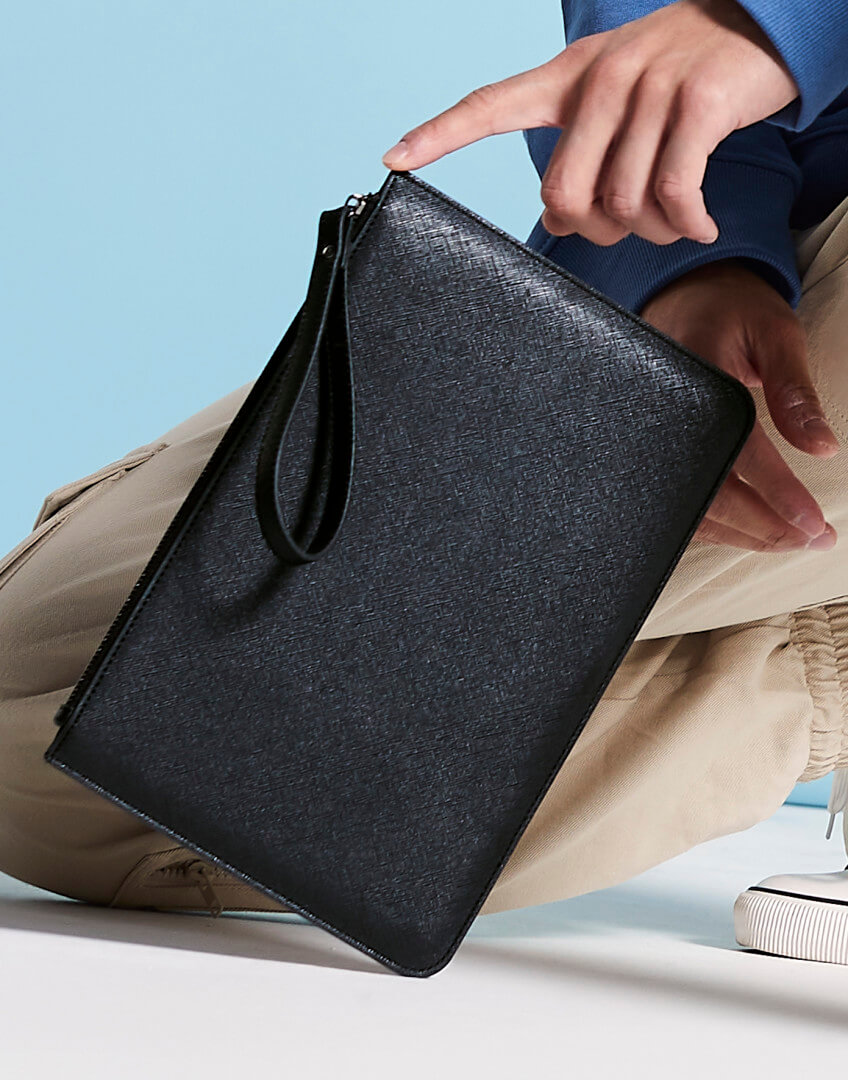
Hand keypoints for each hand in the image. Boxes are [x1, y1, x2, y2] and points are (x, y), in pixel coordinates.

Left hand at [382, 0, 797, 246]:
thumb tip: (556, 219)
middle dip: (593, 228)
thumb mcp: (616, 102)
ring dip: (652, 231)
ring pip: (623, 201)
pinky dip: (687, 224)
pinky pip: (675, 194)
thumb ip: (581, 155)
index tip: (393, 159)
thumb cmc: (677, 73)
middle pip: (564, 192)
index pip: (489, 105)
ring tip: (675, 219)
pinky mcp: (698, 104)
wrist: (757, 21)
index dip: (438, 136)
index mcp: (567, 79)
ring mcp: (649, 88)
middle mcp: (601, 79)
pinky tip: (699, 225)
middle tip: (623, 225)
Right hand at [639, 260, 839, 551]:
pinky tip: (754, 529)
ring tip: (792, 540)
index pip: (737, 452)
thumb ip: (794, 390)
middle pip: (711, 494)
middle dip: (766, 528)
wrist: (681, 298)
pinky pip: (683, 502)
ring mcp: (655, 441)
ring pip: (693, 509)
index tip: (810, 522)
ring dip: (745, 534)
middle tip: (813, 539)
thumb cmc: (729, 311)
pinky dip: (720, 525)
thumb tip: (821, 446)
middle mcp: (666, 421)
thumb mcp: (774, 333)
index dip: (775, 492)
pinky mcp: (656, 454)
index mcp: (694, 383)